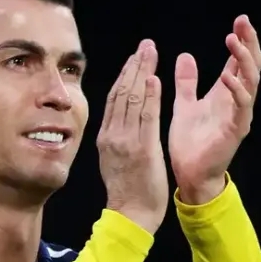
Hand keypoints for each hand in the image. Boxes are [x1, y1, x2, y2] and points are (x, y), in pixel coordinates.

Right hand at [97, 39, 168, 233]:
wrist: (131, 215)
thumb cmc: (128, 191)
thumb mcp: (115, 159)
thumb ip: (118, 137)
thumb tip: (121, 119)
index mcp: (106, 137)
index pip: (114, 98)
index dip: (125, 75)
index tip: (135, 57)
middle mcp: (112, 135)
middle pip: (122, 92)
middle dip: (134, 66)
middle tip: (145, 46)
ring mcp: (125, 141)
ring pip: (132, 99)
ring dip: (142, 73)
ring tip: (150, 53)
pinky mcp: (141, 149)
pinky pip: (145, 118)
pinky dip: (150, 97)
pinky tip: (154, 79)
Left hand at [168, 15, 260, 203]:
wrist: (189, 173)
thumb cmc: (190, 142)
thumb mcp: (185, 104)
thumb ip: (187, 82)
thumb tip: (185, 55)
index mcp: (226, 93)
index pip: (239, 61)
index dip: (242, 40)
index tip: (240, 20)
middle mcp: (237, 101)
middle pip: (251, 65)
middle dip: (249, 42)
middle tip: (244, 22)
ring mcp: (240, 115)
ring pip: (251, 81)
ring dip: (244, 59)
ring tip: (234, 40)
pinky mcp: (236, 130)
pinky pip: (241, 106)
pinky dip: (236, 89)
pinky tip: (227, 76)